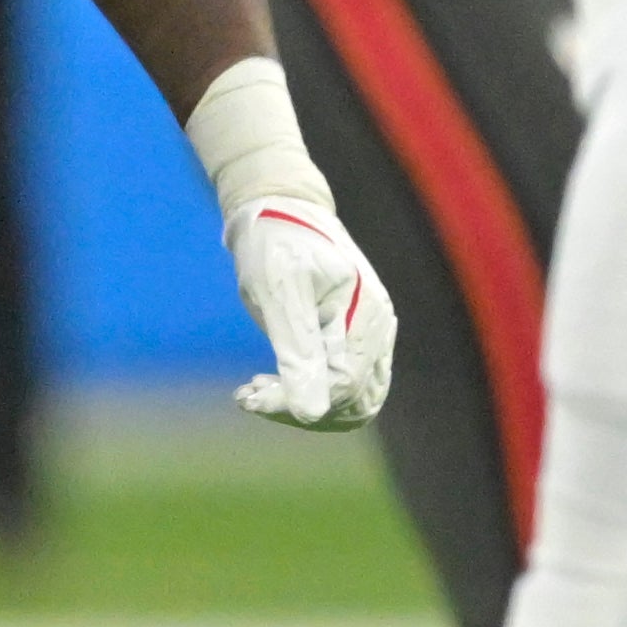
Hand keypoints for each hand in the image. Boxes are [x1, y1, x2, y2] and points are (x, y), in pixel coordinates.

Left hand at [222, 191, 395, 428]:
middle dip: (298, 406)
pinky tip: (272, 381)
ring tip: (257, 388)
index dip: (296, 402)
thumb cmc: (276, 246)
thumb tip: (312, 413)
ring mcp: (372, 336)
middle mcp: (378, 331)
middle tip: (249, 394)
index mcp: (366, 317)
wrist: (281, 212)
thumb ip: (298, 353)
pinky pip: (346, 385)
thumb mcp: (278, 294)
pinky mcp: (357, 340)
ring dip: (304, 404)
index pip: (343, 387)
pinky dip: (311, 393)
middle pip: (352, 400)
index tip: (248, 395)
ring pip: (352, 400)